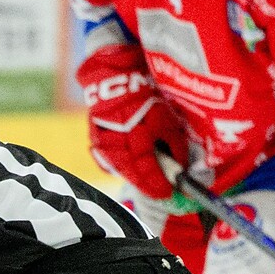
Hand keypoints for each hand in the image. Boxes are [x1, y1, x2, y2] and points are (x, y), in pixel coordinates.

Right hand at [79, 59, 187, 200]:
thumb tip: (179, 167)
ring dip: (134, 175)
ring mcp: (102, 146)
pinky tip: (129, 165)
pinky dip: (120, 165)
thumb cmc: (144, 97)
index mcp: (134, 142)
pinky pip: (109, 160)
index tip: (169, 193)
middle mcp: (115, 148)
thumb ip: (174, 145)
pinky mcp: (95, 141)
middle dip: (147, 184)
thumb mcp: (165, 119)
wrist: (113, 80)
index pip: (147, 173)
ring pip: (120, 169)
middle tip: (159, 190)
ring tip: (147, 180)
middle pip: (132, 175)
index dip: (158, 185)